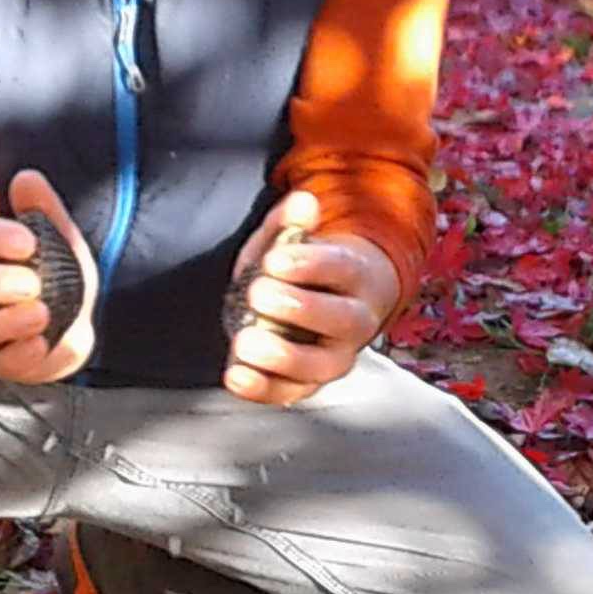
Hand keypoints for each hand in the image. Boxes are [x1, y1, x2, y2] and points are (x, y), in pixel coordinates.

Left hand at [223, 191, 399, 405]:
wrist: (320, 305)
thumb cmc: (303, 270)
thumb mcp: (293, 240)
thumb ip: (291, 222)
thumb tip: (303, 201)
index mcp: (356, 276)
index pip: (342, 269)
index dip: (311, 265)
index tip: (276, 260)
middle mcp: (355, 322)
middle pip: (341, 320)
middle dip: (300, 308)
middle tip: (258, 294)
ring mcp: (334, 358)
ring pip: (321, 366)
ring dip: (283, 357)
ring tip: (246, 342)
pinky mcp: (307, 384)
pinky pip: (290, 393)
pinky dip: (261, 389)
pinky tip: (235, 375)